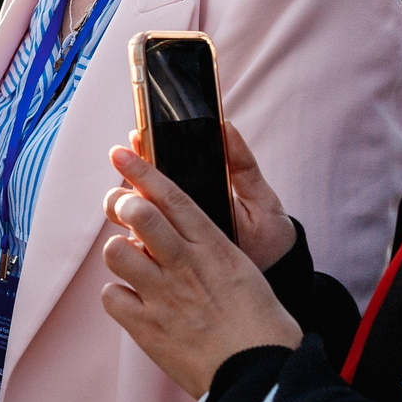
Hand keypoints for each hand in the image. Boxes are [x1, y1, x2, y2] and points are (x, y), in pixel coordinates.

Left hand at [99, 143, 298, 397]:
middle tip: (123, 210)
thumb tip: (177, 229)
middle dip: (123, 204)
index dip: (143, 170)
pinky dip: (118, 297)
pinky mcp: (147, 328)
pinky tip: (134, 302)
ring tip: (133, 266)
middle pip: (139, 214)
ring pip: (116, 252)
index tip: (121, 153)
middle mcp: (186, 266)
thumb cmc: (259, 324)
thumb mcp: (243, 272)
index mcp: (215, 248)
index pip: (173, 197)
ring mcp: (163, 297)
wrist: (261, 375)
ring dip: (120, 255)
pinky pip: (110, 296)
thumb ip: (208, 247)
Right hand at [135, 119, 295, 273]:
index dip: (140, 151)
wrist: (278, 275)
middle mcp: (170, 218)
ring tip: (136, 210)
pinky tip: (143, 242)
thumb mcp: (259, 198)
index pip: (154, 170)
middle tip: (134, 186)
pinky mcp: (164, 269)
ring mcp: (163, 244)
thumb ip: (242, 164)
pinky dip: (134, 247)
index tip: (136, 136)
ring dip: (123, 213)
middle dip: (123, 188)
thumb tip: (224, 126)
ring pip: (126, 224)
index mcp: (189, 195)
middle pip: (127, 197)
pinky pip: (138, 256)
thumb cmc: (268, 235)